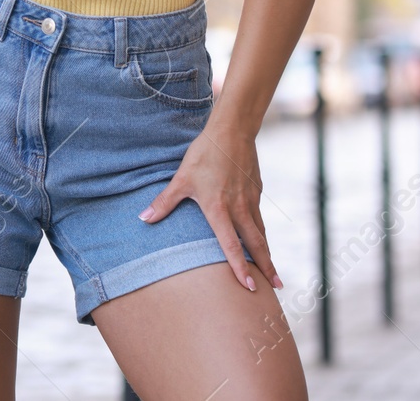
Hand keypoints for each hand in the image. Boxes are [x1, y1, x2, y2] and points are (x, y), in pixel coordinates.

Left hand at [138, 123, 282, 292]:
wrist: (232, 131)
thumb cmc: (204, 154)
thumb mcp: (181, 179)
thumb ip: (164, 202)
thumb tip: (143, 219)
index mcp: (219, 209)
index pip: (232, 245)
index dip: (240, 268)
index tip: (249, 287)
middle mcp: (239, 208)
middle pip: (256, 244)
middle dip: (266, 268)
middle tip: (277, 287)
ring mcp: (251, 200)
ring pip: (261, 232)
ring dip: (267, 253)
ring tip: (273, 271)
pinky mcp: (256, 190)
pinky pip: (260, 216)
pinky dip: (262, 231)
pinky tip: (261, 237)